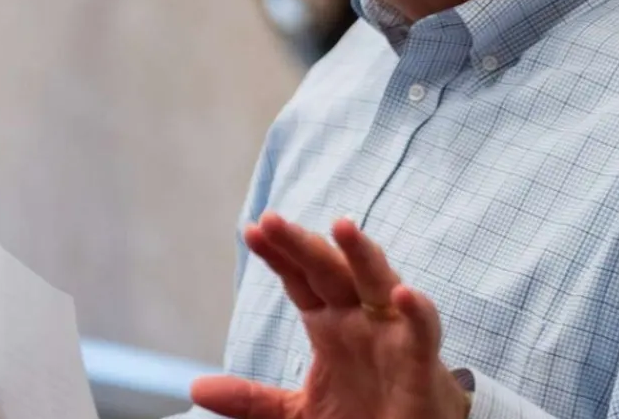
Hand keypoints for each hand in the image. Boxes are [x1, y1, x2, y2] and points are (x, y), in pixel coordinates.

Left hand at [190, 212, 469, 418]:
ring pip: (377, 282)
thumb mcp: (296, 411)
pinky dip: (417, 309)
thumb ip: (250, 398)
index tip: (252, 230)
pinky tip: (402, 293)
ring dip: (361, 255)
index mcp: (329, 323)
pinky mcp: (420, 358)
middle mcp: (359, 317)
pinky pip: (421, 328)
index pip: (299, 278)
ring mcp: (390, 332)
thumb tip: (197, 387)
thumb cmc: (361, 414)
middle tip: (273, 220)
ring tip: (342, 226)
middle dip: (302, 244)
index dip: (278, 254)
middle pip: (329, 270)